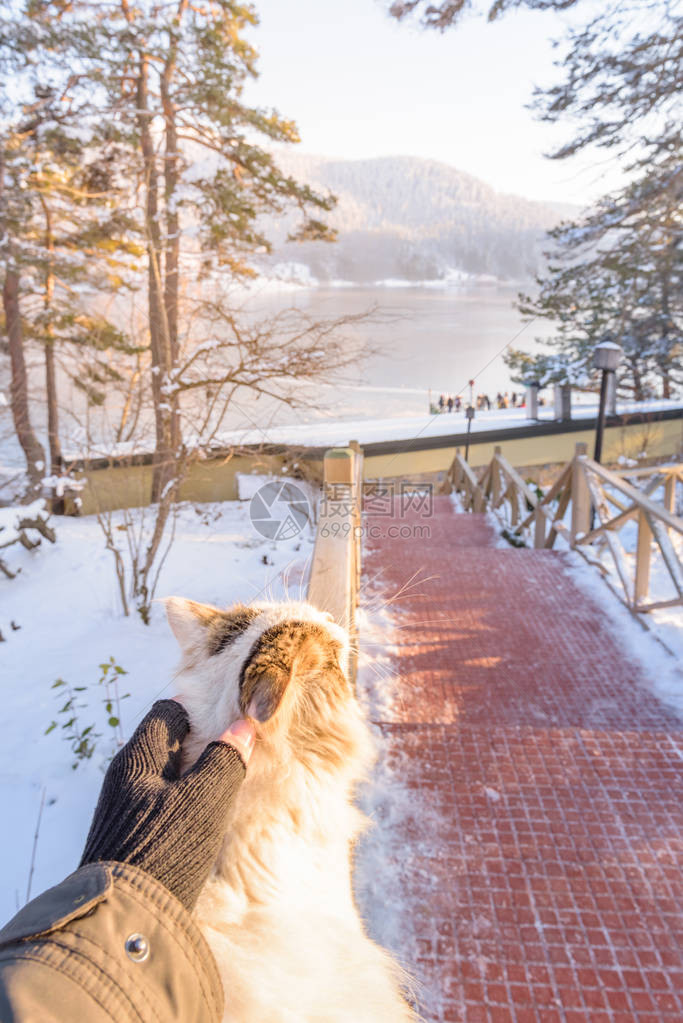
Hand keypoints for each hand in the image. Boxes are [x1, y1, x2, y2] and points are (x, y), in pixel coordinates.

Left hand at [80, 699, 254, 910]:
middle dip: (202, 744)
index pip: (168, 712)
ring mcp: (125, 810)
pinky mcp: (131, 838)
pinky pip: (163, 805)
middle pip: (167, 743)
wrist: (124, 922)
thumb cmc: (164, 850)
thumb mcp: (204, 801)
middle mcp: (125, 778)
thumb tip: (242, 727)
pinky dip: (186, 803)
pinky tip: (208, 819)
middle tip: (239, 751)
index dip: (200, 710)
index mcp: (136, 758)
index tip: (232, 717)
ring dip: (196, 777)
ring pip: (166, 777)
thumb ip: (225, 760)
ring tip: (229, 785)